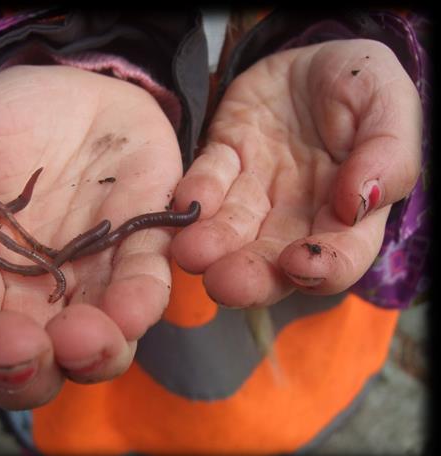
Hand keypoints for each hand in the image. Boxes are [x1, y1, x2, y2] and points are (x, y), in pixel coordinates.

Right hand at [0, 66, 183, 408]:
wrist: (82, 92)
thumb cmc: (12, 122)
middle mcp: (38, 296)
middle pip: (32, 361)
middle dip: (21, 367)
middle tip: (12, 348)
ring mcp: (93, 282)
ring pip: (97, 345)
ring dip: (90, 353)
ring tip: (79, 339)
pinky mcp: (142, 255)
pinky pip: (145, 290)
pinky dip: (138, 304)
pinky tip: (130, 310)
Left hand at [171, 39, 421, 306]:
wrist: (315, 55)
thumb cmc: (361, 83)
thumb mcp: (388, 103)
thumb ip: (388, 153)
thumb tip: (361, 201)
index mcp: (349, 209)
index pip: (342, 253)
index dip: (323, 267)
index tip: (300, 264)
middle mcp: (298, 213)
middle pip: (274, 257)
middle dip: (250, 275)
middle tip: (225, 284)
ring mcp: (257, 190)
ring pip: (232, 228)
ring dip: (211, 244)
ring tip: (191, 253)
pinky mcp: (224, 161)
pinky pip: (206, 181)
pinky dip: (195, 194)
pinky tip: (184, 203)